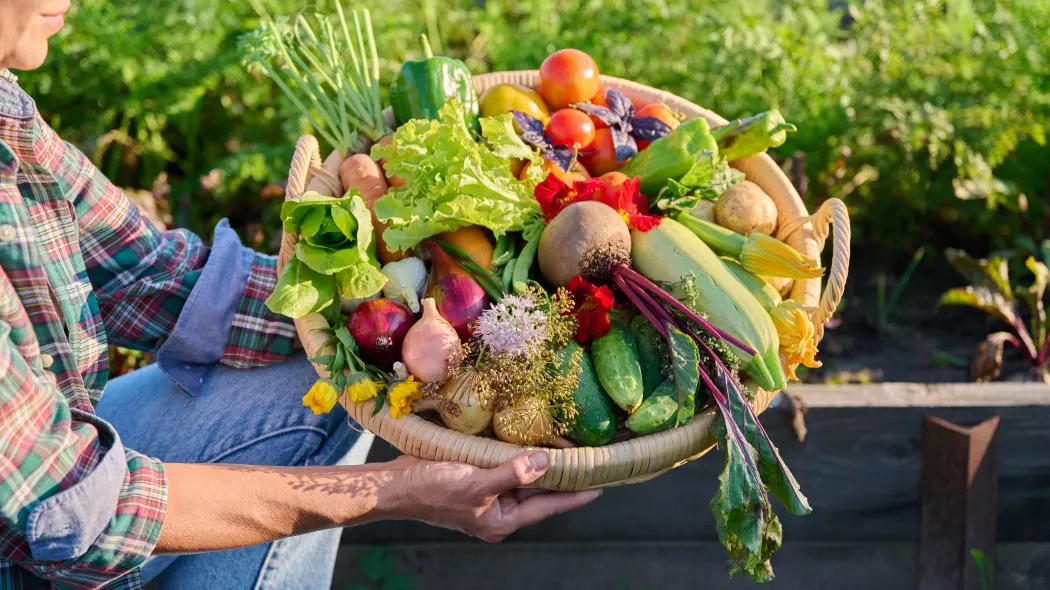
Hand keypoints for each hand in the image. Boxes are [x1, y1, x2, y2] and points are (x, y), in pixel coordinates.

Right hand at [392, 451, 601, 542]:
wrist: (395, 485)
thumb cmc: (433, 489)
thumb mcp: (477, 483)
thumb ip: (513, 473)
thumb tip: (546, 462)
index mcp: (503, 520)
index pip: (549, 506)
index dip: (575, 494)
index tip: (601, 484)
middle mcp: (499, 510)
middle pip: (540, 491)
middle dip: (562, 474)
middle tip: (590, 457)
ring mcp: (488, 494)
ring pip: (525, 476)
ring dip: (542, 461)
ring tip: (570, 446)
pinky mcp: (477, 476)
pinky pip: (507, 465)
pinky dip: (519, 453)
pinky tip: (532, 438)